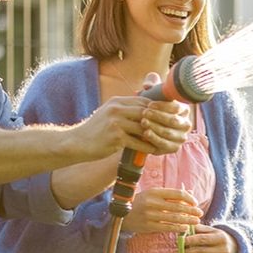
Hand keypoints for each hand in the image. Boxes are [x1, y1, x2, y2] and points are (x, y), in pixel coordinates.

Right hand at [67, 94, 190, 162]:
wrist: (77, 143)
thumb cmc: (96, 131)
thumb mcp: (109, 114)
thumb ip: (126, 111)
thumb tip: (146, 111)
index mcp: (117, 102)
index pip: (145, 101)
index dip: (160, 107)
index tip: (173, 114)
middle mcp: (117, 109)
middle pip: (148, 112)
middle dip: (163, 120)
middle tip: (175, 127)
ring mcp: (116, 122)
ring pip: (145, 127)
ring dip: (157, 135)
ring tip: (167, 140)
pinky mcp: (116, 137)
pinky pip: (138, 142)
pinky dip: (148, 147)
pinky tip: (155, 151)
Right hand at [120, 186, 202, 234]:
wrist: (121, 214)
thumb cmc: (141, 202)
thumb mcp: (154, 194)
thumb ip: (171, 194)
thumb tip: (190, 193)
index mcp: (155, 192)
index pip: (177, 193)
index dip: (189, 199)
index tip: (195, 203)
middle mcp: (152, 202)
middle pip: (178, 206)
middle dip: (191, 210)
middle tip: (200, 213)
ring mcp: (150, 215)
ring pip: (174, 218)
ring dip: (188, 220)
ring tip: (196, 221)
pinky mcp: (148, 226)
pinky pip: (167, 227)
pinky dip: (178, 228)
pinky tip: (185, 228)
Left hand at [178, 225, 236, 252]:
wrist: (236, 249)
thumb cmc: (219, 237)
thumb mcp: (212, 230)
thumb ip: (199, 229)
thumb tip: (183, 228)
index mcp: (220, 238)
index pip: (202, 239)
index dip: (190, 240)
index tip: (179, 241)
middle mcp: (222, 250)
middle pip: (200, 252)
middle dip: (185, 252)